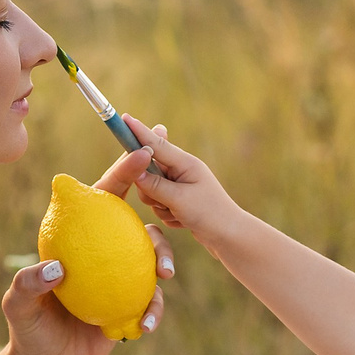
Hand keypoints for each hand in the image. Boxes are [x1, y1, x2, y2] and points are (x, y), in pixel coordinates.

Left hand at [0, 144, 173, 354]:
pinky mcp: (133, 303)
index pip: (102, 197)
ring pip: (154, 256)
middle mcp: (103, 251)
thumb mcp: (18, 306)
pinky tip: (146, 324)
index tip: (142, 153)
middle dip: (161, 210)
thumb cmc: (28, 330)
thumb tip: (55, 269)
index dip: (123, 171)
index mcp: (78, 238)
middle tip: (168, 215)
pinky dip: (153, 310)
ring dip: (164, 260)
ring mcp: (121, 276)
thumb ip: (28, 284)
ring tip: (164, 276)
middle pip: (138, 221)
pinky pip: (152, 300)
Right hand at [125, 123, 242, 246]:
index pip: (156, 144)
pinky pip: (159, 204)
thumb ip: (154, 185)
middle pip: (148, 172)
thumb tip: (134, 173)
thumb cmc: (209, 214)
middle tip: (167, 202)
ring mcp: (180, 185)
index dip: (138, 132)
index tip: (124, 117)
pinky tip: (183, 220)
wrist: (229, 236)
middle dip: (151, 190)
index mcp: (185, 163)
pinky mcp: (178, 199)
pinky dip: (167, 214)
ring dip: (161, 206)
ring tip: (179, 214)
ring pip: (151, 191)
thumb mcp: (179, 200)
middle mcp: (182, 171)